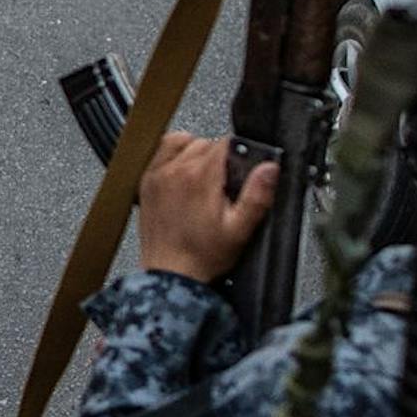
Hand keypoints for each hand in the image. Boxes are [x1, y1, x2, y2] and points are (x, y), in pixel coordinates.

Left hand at [135, 133, 276, 284]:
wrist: (170, 273)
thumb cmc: (202, 256)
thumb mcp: (240, 230)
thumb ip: (257, 196)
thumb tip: (269, 168)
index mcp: (200, 177)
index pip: (225, 143)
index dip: (238, 155)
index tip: (240, 171)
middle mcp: (176, 170)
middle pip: (206, 142)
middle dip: (219, 159)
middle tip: (224, 184)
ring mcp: (158, 174)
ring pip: (183, 142)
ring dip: (196, 153)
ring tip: (205, 178)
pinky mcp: (147, 182)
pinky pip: (160, 150)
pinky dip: (173, 154)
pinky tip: (183, 172)